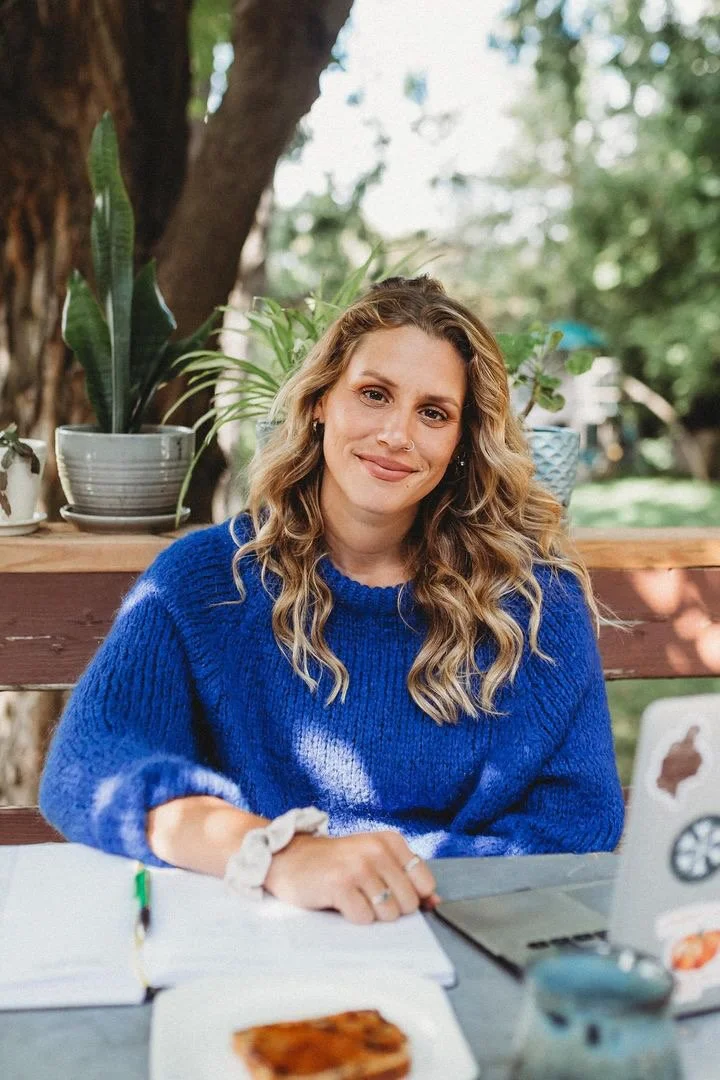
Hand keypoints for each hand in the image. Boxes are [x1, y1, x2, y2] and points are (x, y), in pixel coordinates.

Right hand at [264, 829, 439, 923]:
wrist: (289, 858)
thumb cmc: (335, 863)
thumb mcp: (373, 861)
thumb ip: (405, 879)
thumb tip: (435, 903)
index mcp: (389, 841)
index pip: (424, 882)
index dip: (412, 897)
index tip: (393, 894)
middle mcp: (376, 850)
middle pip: (408, 902)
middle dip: (390, 908)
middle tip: (366, 895)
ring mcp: (358, 866)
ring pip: (388, 913)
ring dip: (371, 914)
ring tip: (353, 897)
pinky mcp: (340, 884)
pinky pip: (364, 918)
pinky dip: (353, 917)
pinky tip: (339, 902)